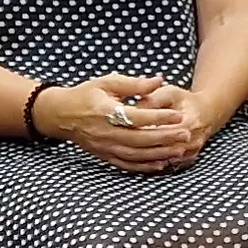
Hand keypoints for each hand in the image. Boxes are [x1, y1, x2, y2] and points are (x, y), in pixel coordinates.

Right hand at [52, 73, 200, 170]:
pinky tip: (161, 164)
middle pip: (140, 139)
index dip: (159, 117)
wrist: (60, 115)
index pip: (137, 117)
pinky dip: (144, 166)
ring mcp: (104, 146)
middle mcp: (105, 132)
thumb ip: (134, 84)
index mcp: (106, 112)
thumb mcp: (107, 82)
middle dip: (165, 138)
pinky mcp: (104, 155)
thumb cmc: (85, 94)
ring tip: (180, 150)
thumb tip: (159, 80)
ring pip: (135, 154)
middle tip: (186, 134)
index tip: (179, 114)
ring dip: (159, 154)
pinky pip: (126, 164)